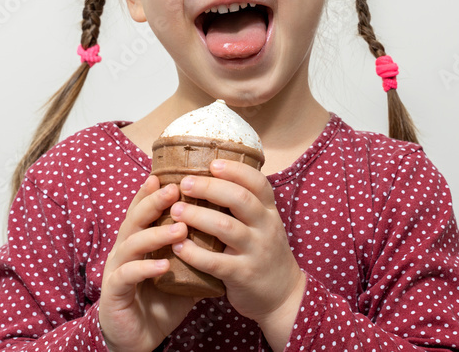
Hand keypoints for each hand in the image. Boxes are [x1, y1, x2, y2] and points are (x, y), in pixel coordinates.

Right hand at [98, 175, 199, 350]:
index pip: (143, 210)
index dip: (152, 192)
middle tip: (175, 189)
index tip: (169, 175)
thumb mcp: (182, 272)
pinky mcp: (114, 292)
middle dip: (153, 202)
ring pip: (132, 243)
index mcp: (139, 241)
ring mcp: (117, 269)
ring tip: (180, 228)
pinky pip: (128, 276)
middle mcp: (124, 250)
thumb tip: (225, 230)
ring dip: (156, 234)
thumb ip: (196, 251)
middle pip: (135, 218)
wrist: (138, 338)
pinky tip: (164, 265)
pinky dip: (146, 268)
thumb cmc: (160, 300)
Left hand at [169, 160, 305, 349]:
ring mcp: (256, 251)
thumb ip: (244, 205)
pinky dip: (194, 253)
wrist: (283, 295)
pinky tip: (178, 246)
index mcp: (269, 212)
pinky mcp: (243, 275)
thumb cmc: (264, 254)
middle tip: (185, 183)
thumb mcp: (263, 225)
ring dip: (198, 216)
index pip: (258, 183)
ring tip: (175, 211)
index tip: (212, 163)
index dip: (236, 170)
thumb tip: (211, 175)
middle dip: (210, 188)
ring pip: (227, 227)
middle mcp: (266, 228)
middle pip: (240, 199)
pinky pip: (216, 262)